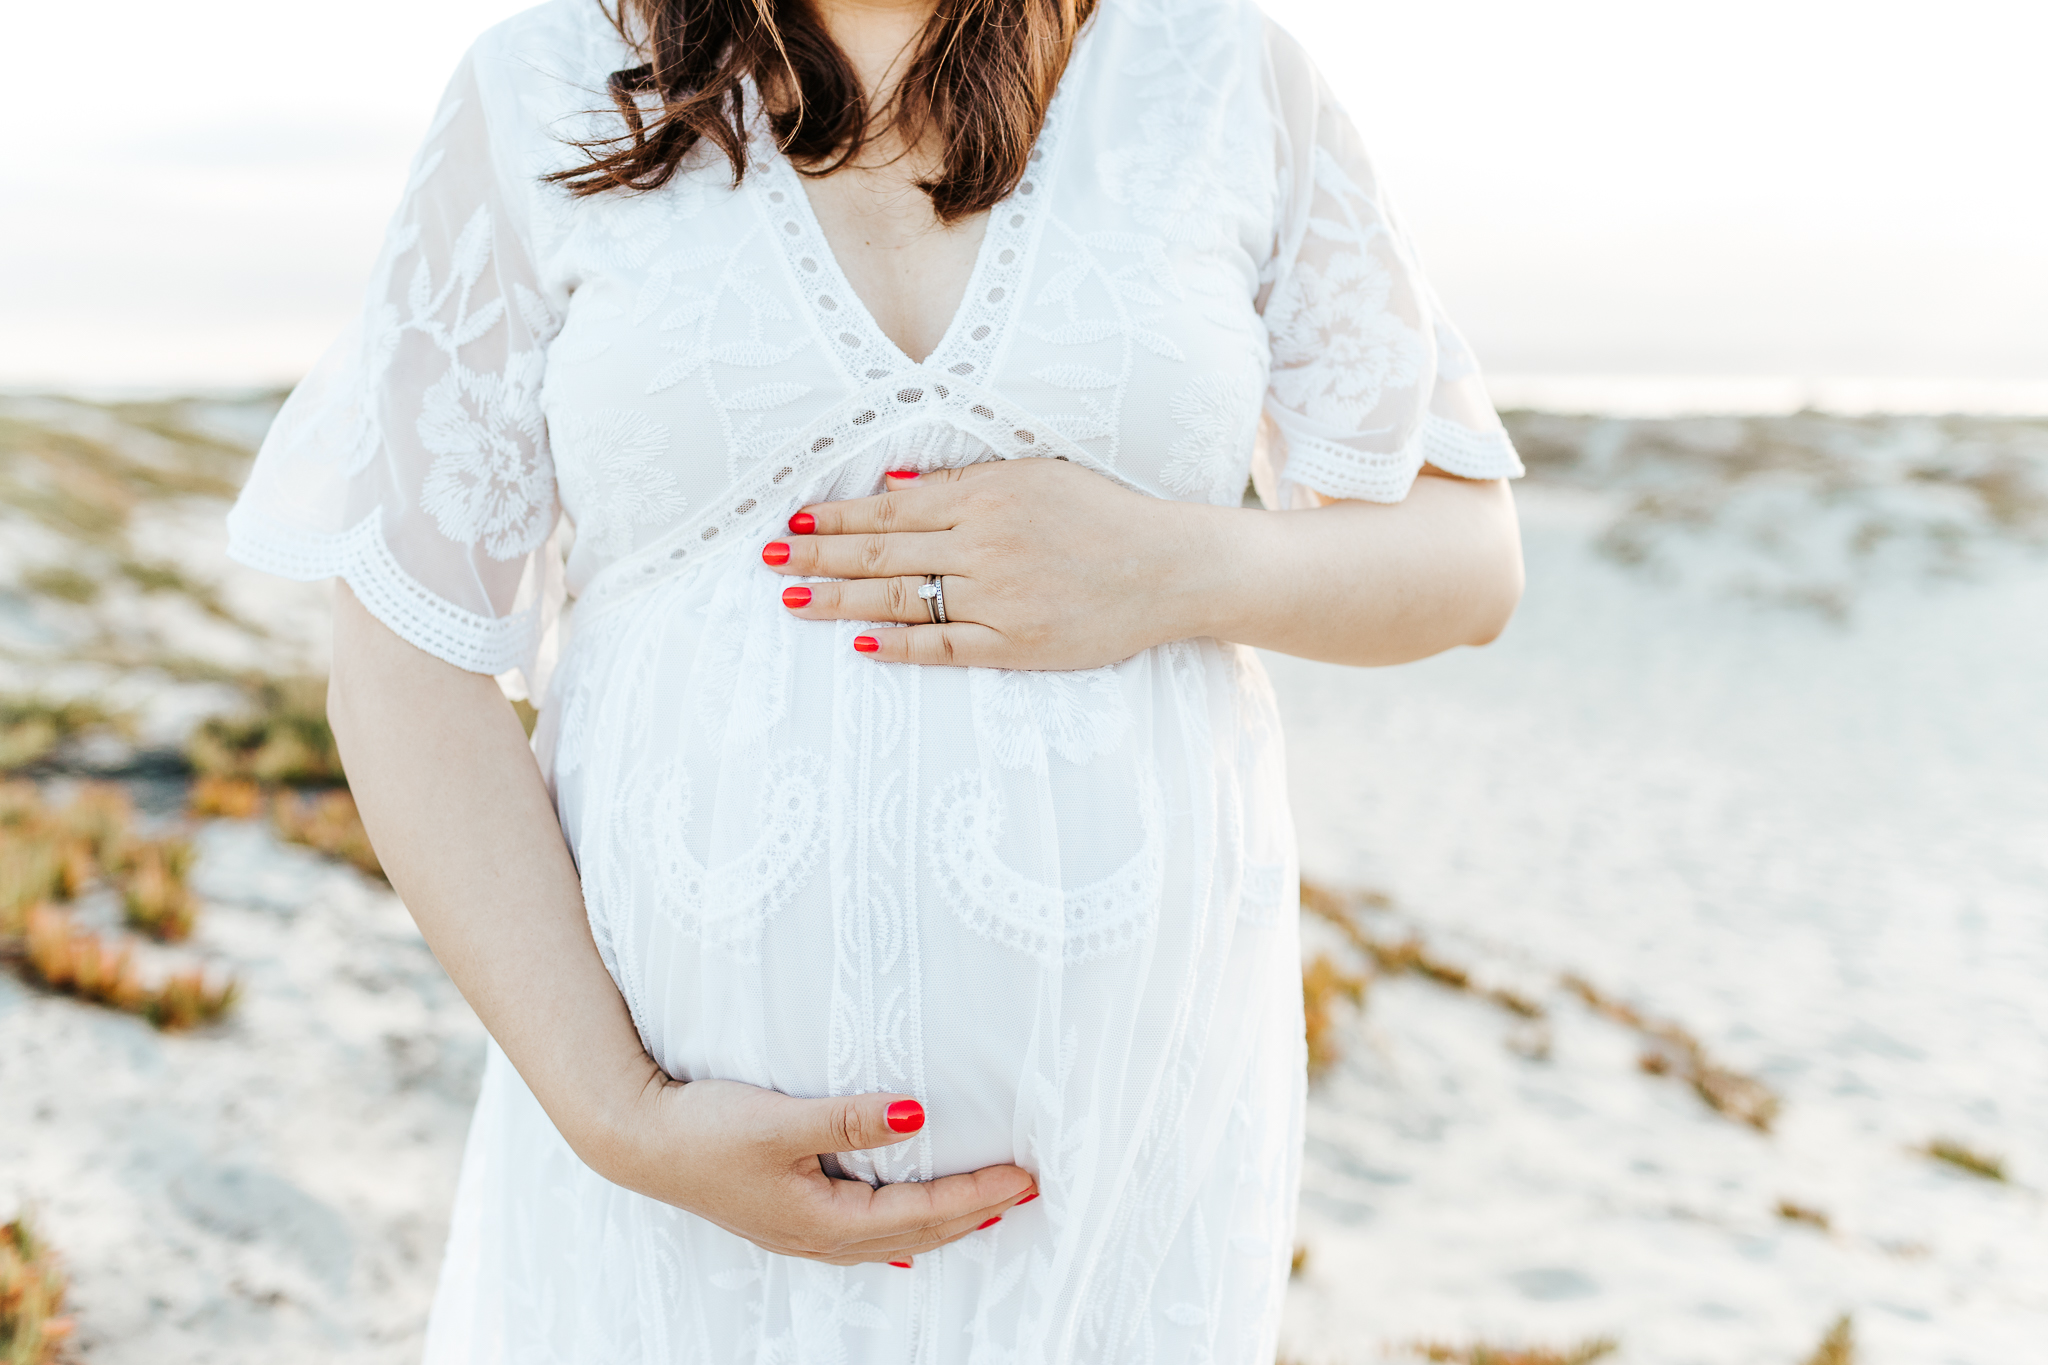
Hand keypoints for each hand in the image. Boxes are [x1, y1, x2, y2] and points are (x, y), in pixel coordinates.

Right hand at [598, 1076, 1036, 1266]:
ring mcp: (801, 1232)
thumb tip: (917, 1115)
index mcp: (823, 1221)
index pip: (921, 1211)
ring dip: (944, 1222)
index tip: (1024, 1175)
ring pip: (893, 1236)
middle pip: (916, 1233)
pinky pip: (865, 1233)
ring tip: (989, 1207)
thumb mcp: (780, 1120)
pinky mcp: (787, 1215)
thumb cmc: (702, 1130)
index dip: (977, 1194)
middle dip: (975, 1212)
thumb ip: (849, 1120)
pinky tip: (907, 1234)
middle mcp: (818, 1237)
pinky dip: (903, 1228)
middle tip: (1027, 1189)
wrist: (636, 1142)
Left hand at [761, 460, 1216, 669]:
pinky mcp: (1016, 643)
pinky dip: (899, 644)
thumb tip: (894, 484)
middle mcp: (985, 545)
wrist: (1171, 568)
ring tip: (794, 600)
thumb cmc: (1105, 515)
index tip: (792, 522)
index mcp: (987, 496)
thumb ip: (965, 480)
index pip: (891, 509)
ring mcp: (999, 598)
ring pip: (901, 599)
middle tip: (768, 560)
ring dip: (841, 599)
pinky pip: (944, 646)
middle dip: (818, 556)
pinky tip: (860, 643)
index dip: (836, 517)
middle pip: (882, 552)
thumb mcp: (1036, 475)